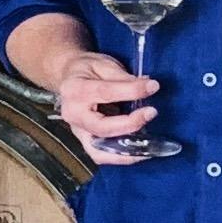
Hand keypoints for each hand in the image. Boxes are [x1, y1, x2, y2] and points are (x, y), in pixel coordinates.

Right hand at [44, 46, 161, 161]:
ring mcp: (76, 130)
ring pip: (99, 151)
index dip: (132, 91)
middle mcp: (73, 114)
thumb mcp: (103, 64)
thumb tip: (147, 86)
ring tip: (147, 146)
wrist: (68, 77)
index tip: (153, 87)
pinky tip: (139, 152)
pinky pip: (100, 155)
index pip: (105, 93)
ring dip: (125, 151)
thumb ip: (123, 77)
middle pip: (101, 127)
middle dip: (130, 124)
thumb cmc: (86, 69)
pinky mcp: (83, 140)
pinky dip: (120, 157)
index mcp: (75, 89)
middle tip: (151, 113)